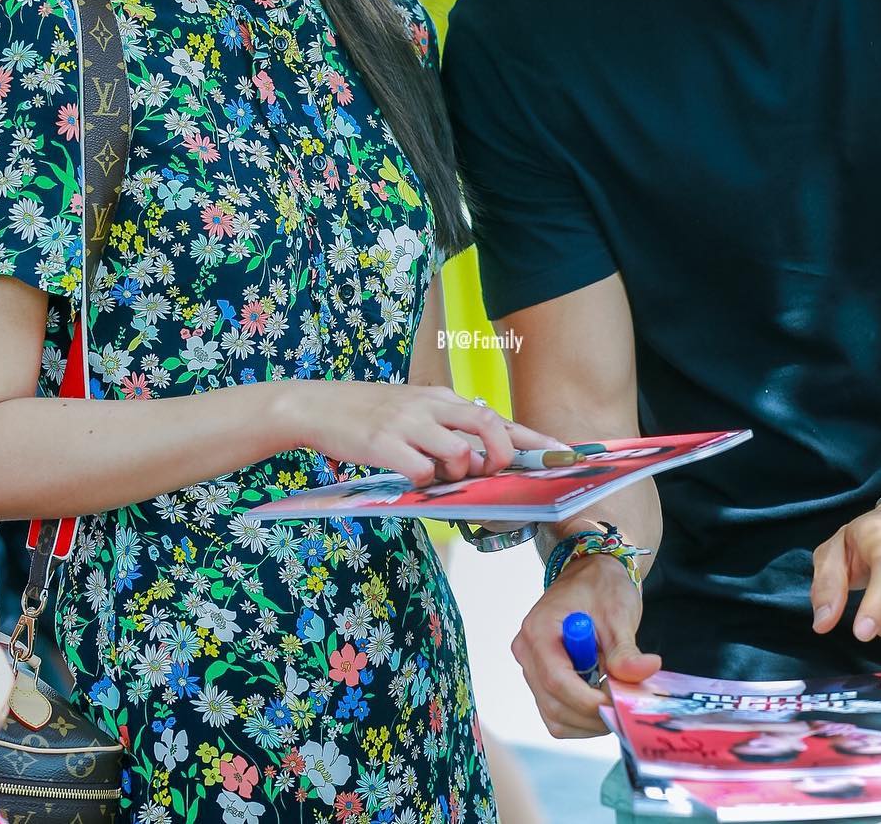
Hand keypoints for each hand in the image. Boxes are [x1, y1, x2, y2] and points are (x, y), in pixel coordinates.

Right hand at [297, 382, 567, 484]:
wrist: (317, 406)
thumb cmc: (368, 415)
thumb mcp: (412, 412)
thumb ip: (444, 431)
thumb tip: (478, 463)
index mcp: (441, 398)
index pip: (496, 416)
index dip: (531, 438)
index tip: (563, 453)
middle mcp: (430, 405)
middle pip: (487, 425)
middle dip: (502, 455)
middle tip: (494, 473)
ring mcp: (408, 422)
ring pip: (459, 452)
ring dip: (459, 474)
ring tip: (438, 476)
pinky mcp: (384, 443)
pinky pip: (421, 469)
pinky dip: (425, 482)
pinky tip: (410, 478)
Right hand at [511, 552, 660, 737]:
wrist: (591, 578)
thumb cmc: (600, 588)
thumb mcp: (617, 614)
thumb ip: (626, 649)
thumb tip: (646, 669)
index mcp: (539, 630)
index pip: (556, 680)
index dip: (588, 701)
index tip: (618, 705)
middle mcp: (527, 652)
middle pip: (554, 704)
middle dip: (592, 715)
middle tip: (624, 706)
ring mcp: (532, 668)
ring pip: (555, 716)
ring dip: (588, 720)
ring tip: (615, 698)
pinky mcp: (541, 680)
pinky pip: (558, 714)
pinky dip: (583, 718)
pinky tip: (603, 697)